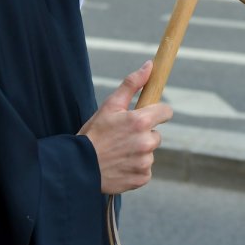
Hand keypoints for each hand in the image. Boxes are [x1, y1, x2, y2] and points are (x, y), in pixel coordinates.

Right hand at [78, 61, 173, 194]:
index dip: (157, 112)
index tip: (147, 115)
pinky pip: (145, 170)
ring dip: (138, 152)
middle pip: (156, 134)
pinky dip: (135, 168)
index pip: (166, 112)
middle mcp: (146, 142)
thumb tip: (150, 65)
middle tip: (122, 137)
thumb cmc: (93, 133)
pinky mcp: (142, 178)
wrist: (78, 167)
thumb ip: (132, 84)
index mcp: (140, 122)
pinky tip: (120, 165)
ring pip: (149, 153)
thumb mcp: (110, 105)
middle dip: (143, 134)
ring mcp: (145, 162)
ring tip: (118, 152)